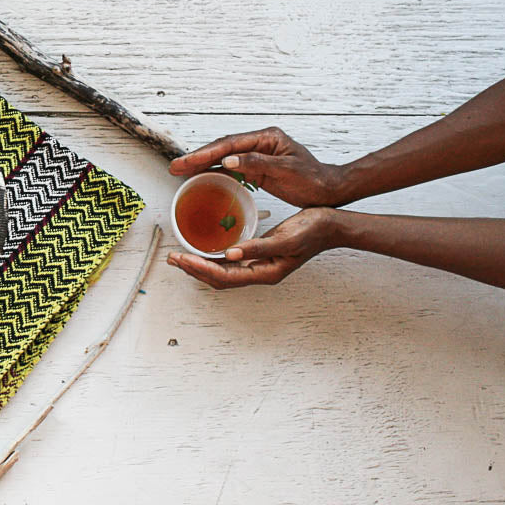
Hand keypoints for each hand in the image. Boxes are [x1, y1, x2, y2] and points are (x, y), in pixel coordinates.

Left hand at [168, 207, 341, 288]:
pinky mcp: (259, 256)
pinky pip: (230, 263)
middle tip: (173, 258)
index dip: (200, 269)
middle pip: (219, 279)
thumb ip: (258, 248)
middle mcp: (260, 273)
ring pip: (222, 272)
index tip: (181, 259)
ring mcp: (259, 266)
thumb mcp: (286, 238)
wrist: (331, 225)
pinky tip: (204, 250)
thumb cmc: (314, 230)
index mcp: (266, 272)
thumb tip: (231, 254)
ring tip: (180, 256)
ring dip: (200, 265)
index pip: (225, 277)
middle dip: (194, 269)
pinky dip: (212, 258)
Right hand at [169, 127, 345, 207]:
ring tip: (181, 171)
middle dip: (197, 157)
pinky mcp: (258, 167)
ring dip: (202, 164)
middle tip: (175, 166)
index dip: (205, 153)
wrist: (330, 189)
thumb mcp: (285, 171)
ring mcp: (258, 154)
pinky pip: (231, 167)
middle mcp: (260, 143)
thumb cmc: (314, 180)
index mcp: (267, 138)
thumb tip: (228, 160)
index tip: (186, 162)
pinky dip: (215, 172)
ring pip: (223, 156)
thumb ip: (256, 163)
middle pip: (222, 147)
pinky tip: (202, 177)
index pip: (229, 144)